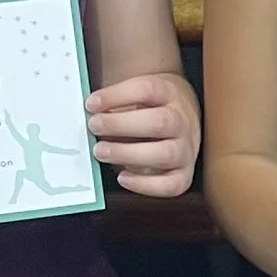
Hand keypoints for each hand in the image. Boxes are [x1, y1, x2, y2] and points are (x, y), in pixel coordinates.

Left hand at [87, 72, 197, 197]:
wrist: (182, 118)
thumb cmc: (151, 107)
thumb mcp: (137, 94)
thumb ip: (116, 104)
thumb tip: (90, 115)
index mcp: (170, 93)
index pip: (147, 90)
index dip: (117, 96)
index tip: (92, 103)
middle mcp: (182, 121)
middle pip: (159, 122)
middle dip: (121, 125)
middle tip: (94, 126)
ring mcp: (186, 149)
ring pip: (165, 154)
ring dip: (128, 154)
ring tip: (101, 151)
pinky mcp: (184, 174)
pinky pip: (171, 185)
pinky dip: (145, 184)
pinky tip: (123, 176)